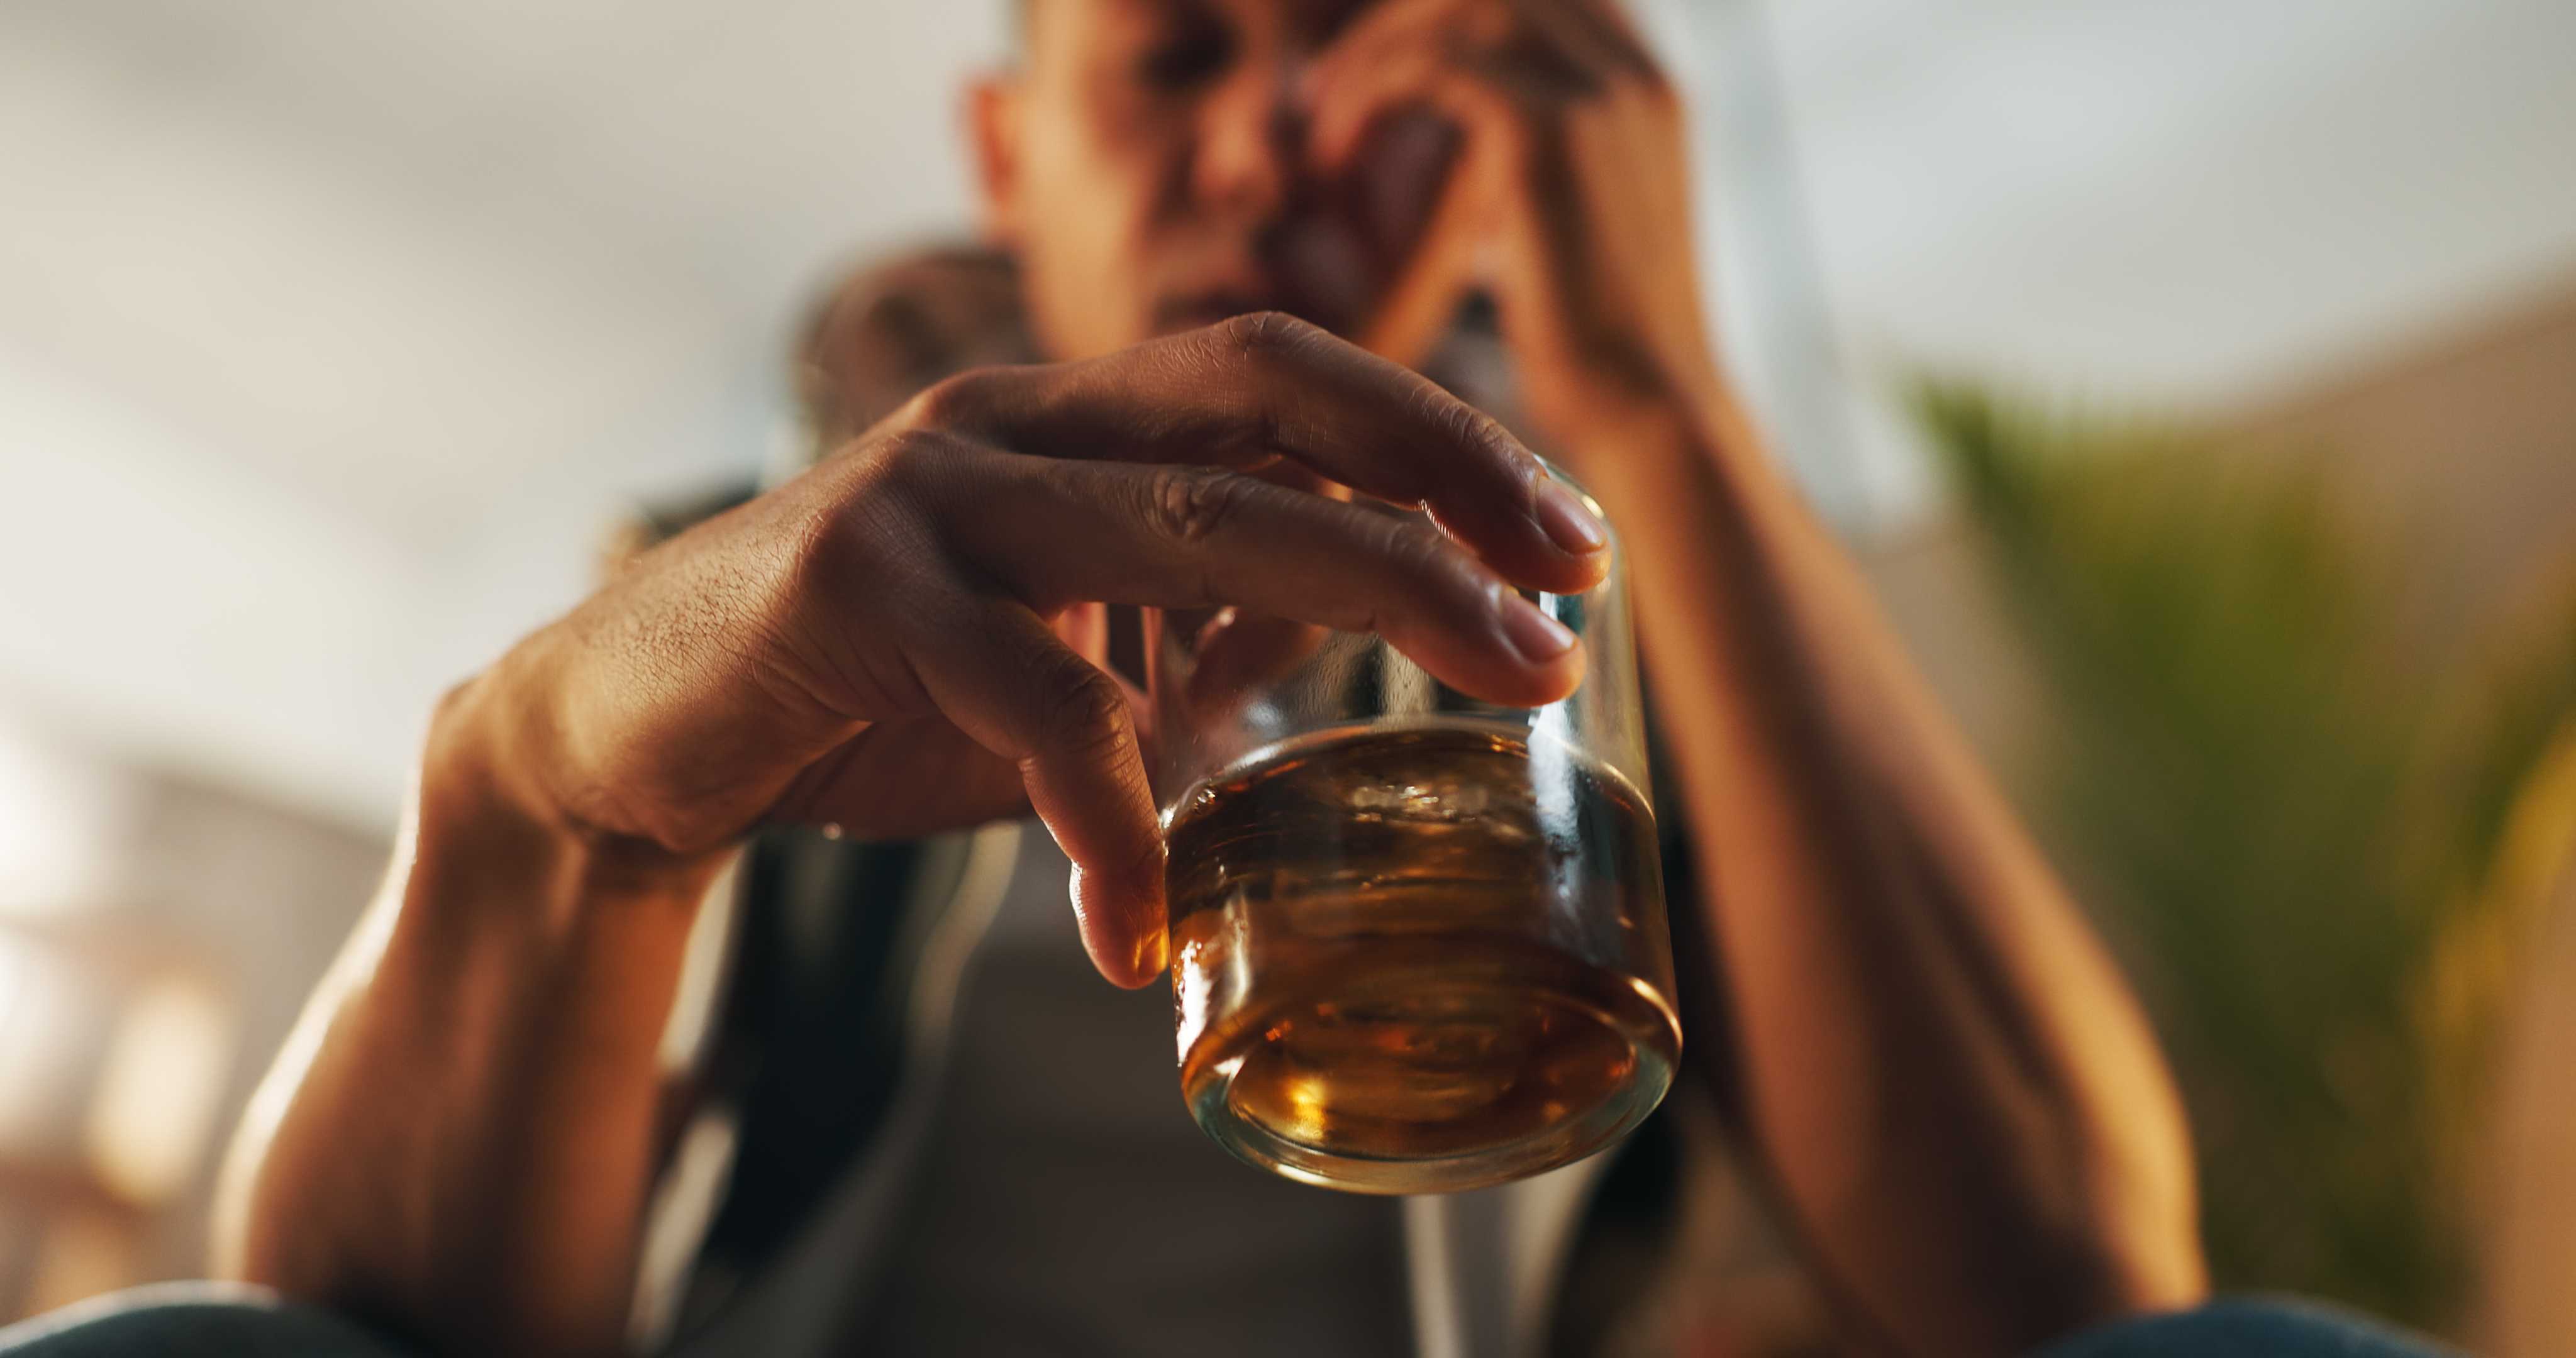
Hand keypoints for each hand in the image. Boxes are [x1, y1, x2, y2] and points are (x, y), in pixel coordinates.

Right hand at [464, 314, 1609, 986]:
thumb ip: (1186, 633)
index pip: (1283, 373)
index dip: (1436, 433)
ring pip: (1183, 520)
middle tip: (1566, 606)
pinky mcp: (853, 591)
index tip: (1562, 534)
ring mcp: (931, 492)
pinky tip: (1144, 927)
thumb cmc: (862, 692)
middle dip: (1445, 499)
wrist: (632, 729)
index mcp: (1069, 422)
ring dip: (1363, 605)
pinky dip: (1115, 820)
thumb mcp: (1058, 657)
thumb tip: (1337, 642)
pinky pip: (1035, 698)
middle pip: (1267, 412)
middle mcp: (1011, 422)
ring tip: (1483, 702)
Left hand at [1305, 0, 1718, 444]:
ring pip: (1460, 7)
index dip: (1443, 20)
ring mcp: (1602, 93)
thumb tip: (1468, 156)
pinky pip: (1435, 62)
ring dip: (1374, 54)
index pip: (1535, 1)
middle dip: (1400, 24)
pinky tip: (1337, 158)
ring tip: (1328, 131)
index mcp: (1646, 86)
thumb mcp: (1569, 228)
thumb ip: (1529, 169)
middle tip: (1331, 94)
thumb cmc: (1597, 349)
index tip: (1378, 75)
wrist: (1647, 412)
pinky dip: (1371, 94)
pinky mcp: (1550, 134)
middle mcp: (1636, 71)